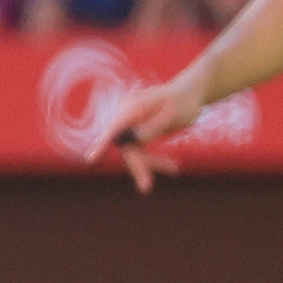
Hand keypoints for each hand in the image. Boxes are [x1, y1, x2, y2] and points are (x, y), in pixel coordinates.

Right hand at [99, 69, 207, 192]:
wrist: (189, 95)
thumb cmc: (183, 101)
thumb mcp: (172, 115)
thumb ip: (152, 127)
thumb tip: (133, 141)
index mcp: (133, 106)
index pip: (115, 128)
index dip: (102, 144)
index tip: (92, 159)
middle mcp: (127, 115)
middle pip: (126, 146)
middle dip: (138, 166)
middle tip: (146, 188)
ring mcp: (131, 124)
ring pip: (134, 152)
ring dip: (152, 163)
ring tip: (175, 169)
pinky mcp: (137, 132)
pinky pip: (141, 151)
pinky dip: (155, 160)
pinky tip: (173, 167)